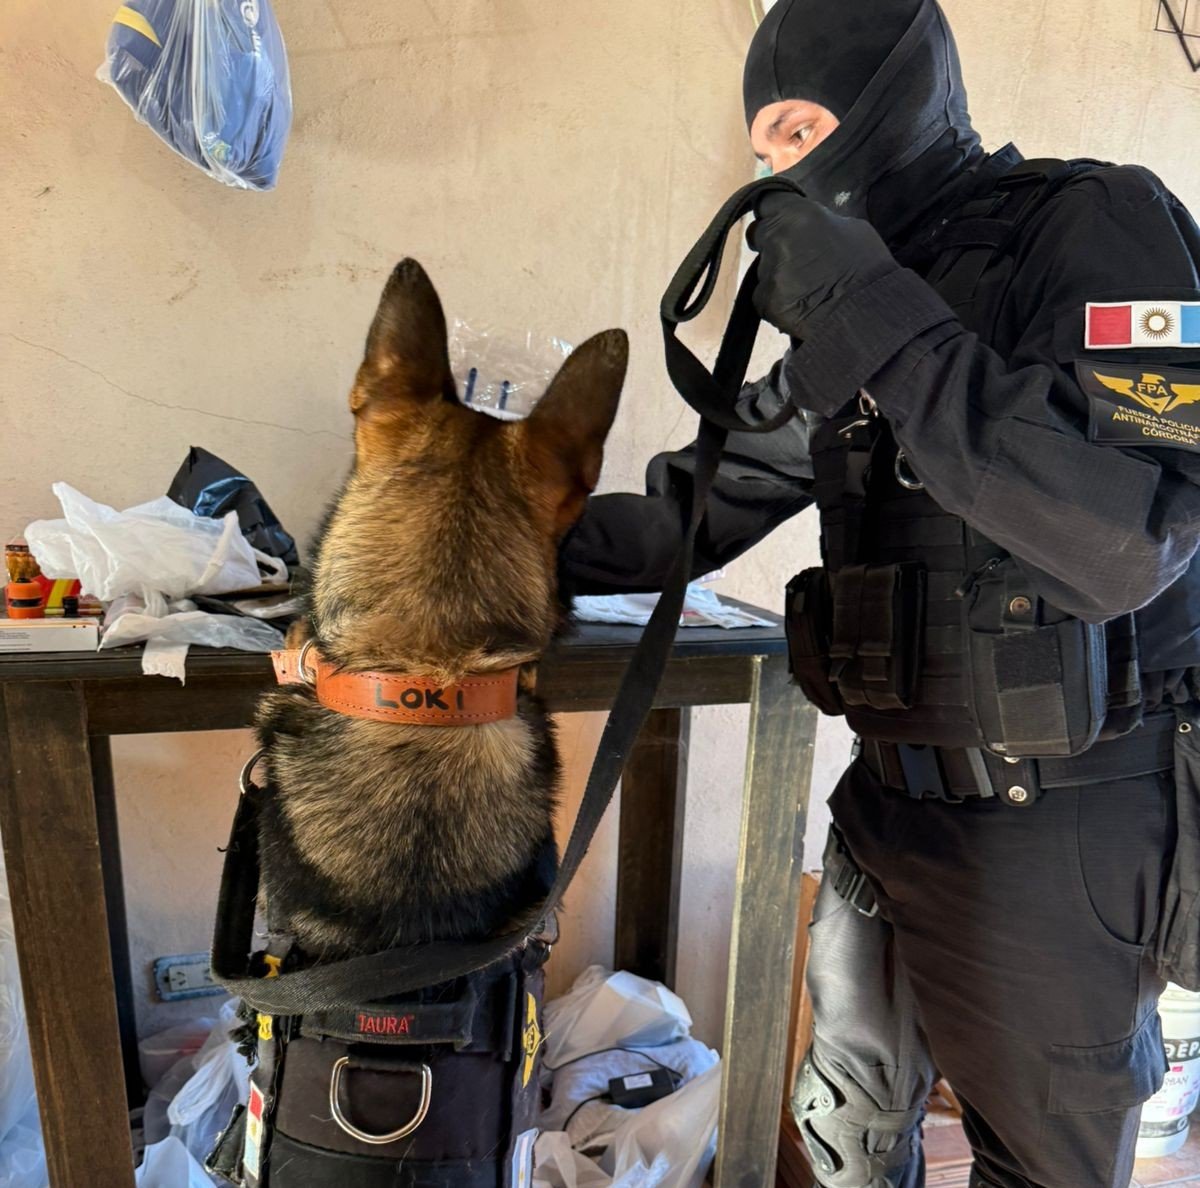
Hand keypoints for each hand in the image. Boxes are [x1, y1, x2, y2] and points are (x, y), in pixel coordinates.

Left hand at [748, 193, 897, 337]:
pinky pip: (764, 296)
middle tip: (794, 257)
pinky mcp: (764, 300)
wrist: (865, 312)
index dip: (771, 212)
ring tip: (807, 287)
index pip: (766, 202)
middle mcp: (776, 238)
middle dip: (771, 242)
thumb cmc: (866, 268)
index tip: (776, 218)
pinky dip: (778, 299)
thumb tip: (808, 226)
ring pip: (763, 268)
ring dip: (778, 274)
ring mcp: (767, 271)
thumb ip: (819, 221)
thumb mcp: (850, 227)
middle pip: (758, 234)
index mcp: (796, 214)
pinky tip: (801, 304)